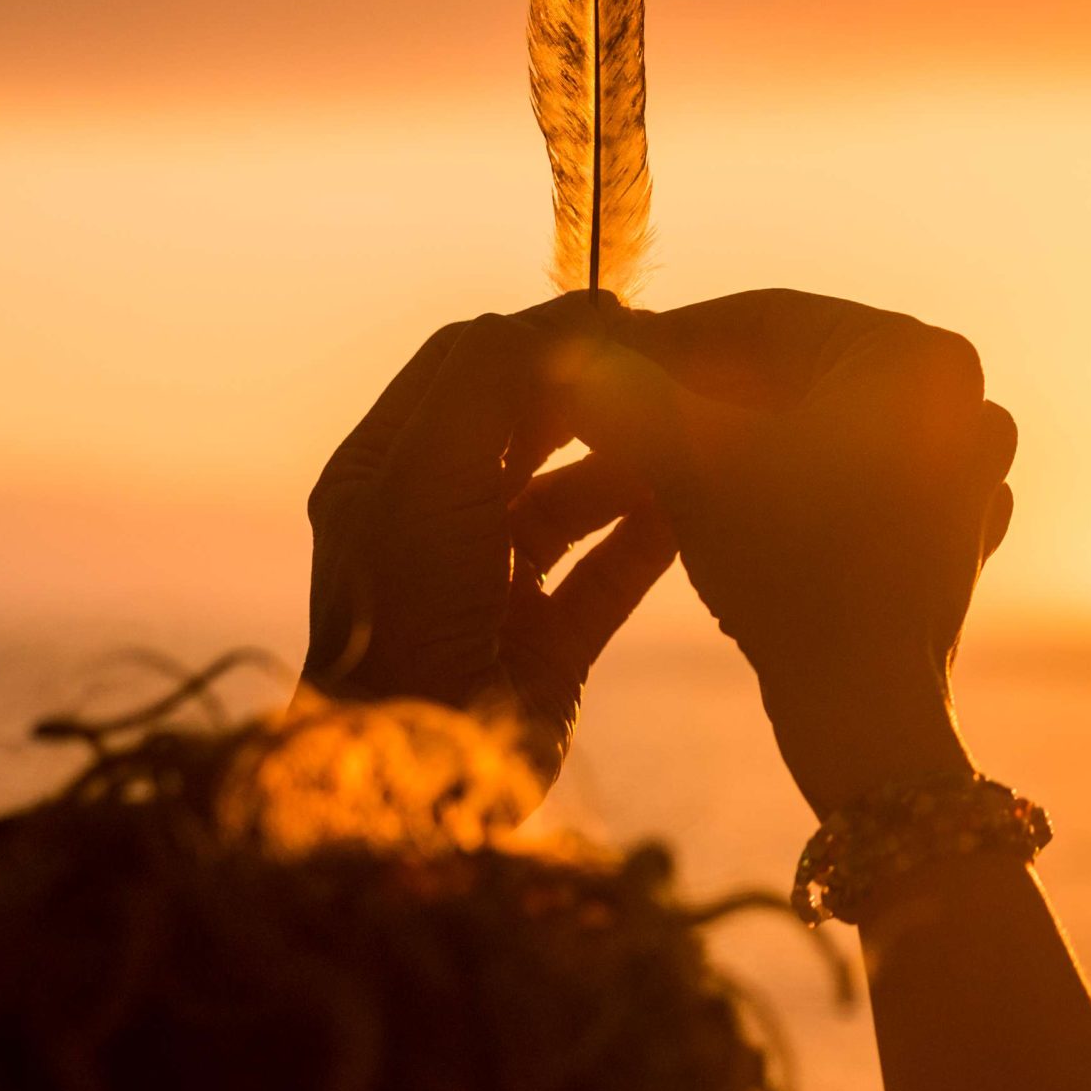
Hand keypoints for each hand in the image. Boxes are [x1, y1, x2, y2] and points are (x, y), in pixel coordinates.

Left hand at [302, 294, 677, 780]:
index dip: (541, 331)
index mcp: (386, 471)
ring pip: (577, 496)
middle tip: (674, 368)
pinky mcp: (549, 644)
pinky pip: (612, 569)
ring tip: (699, 434)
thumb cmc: (402, 615)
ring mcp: (494, 584)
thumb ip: (492, 380)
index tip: (624, 317)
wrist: (410, 779)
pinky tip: (703, 504)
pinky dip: (654, 533)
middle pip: (528, 425)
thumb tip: (573, 311)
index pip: (467, 365)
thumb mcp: (430, 472)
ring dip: (633, 464)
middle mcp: (435, 519)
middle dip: (597, 394)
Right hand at [568, 289, 1015, 814]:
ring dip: (747, 439)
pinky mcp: (959, 528)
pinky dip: (798, 487)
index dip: (670, 340)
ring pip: (827, 428)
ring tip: (672, 461)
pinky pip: (859, 482)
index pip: (766, 322)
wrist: (863, 701)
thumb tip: (570, 350)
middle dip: (710, 393)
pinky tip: (743, 507)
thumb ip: (629, 392)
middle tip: (629, 411)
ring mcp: (972, 466)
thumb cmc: (784, 567)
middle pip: (802, 375)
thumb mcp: (688, 463)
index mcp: (917, 355)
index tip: (604, 362)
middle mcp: (966, 397)